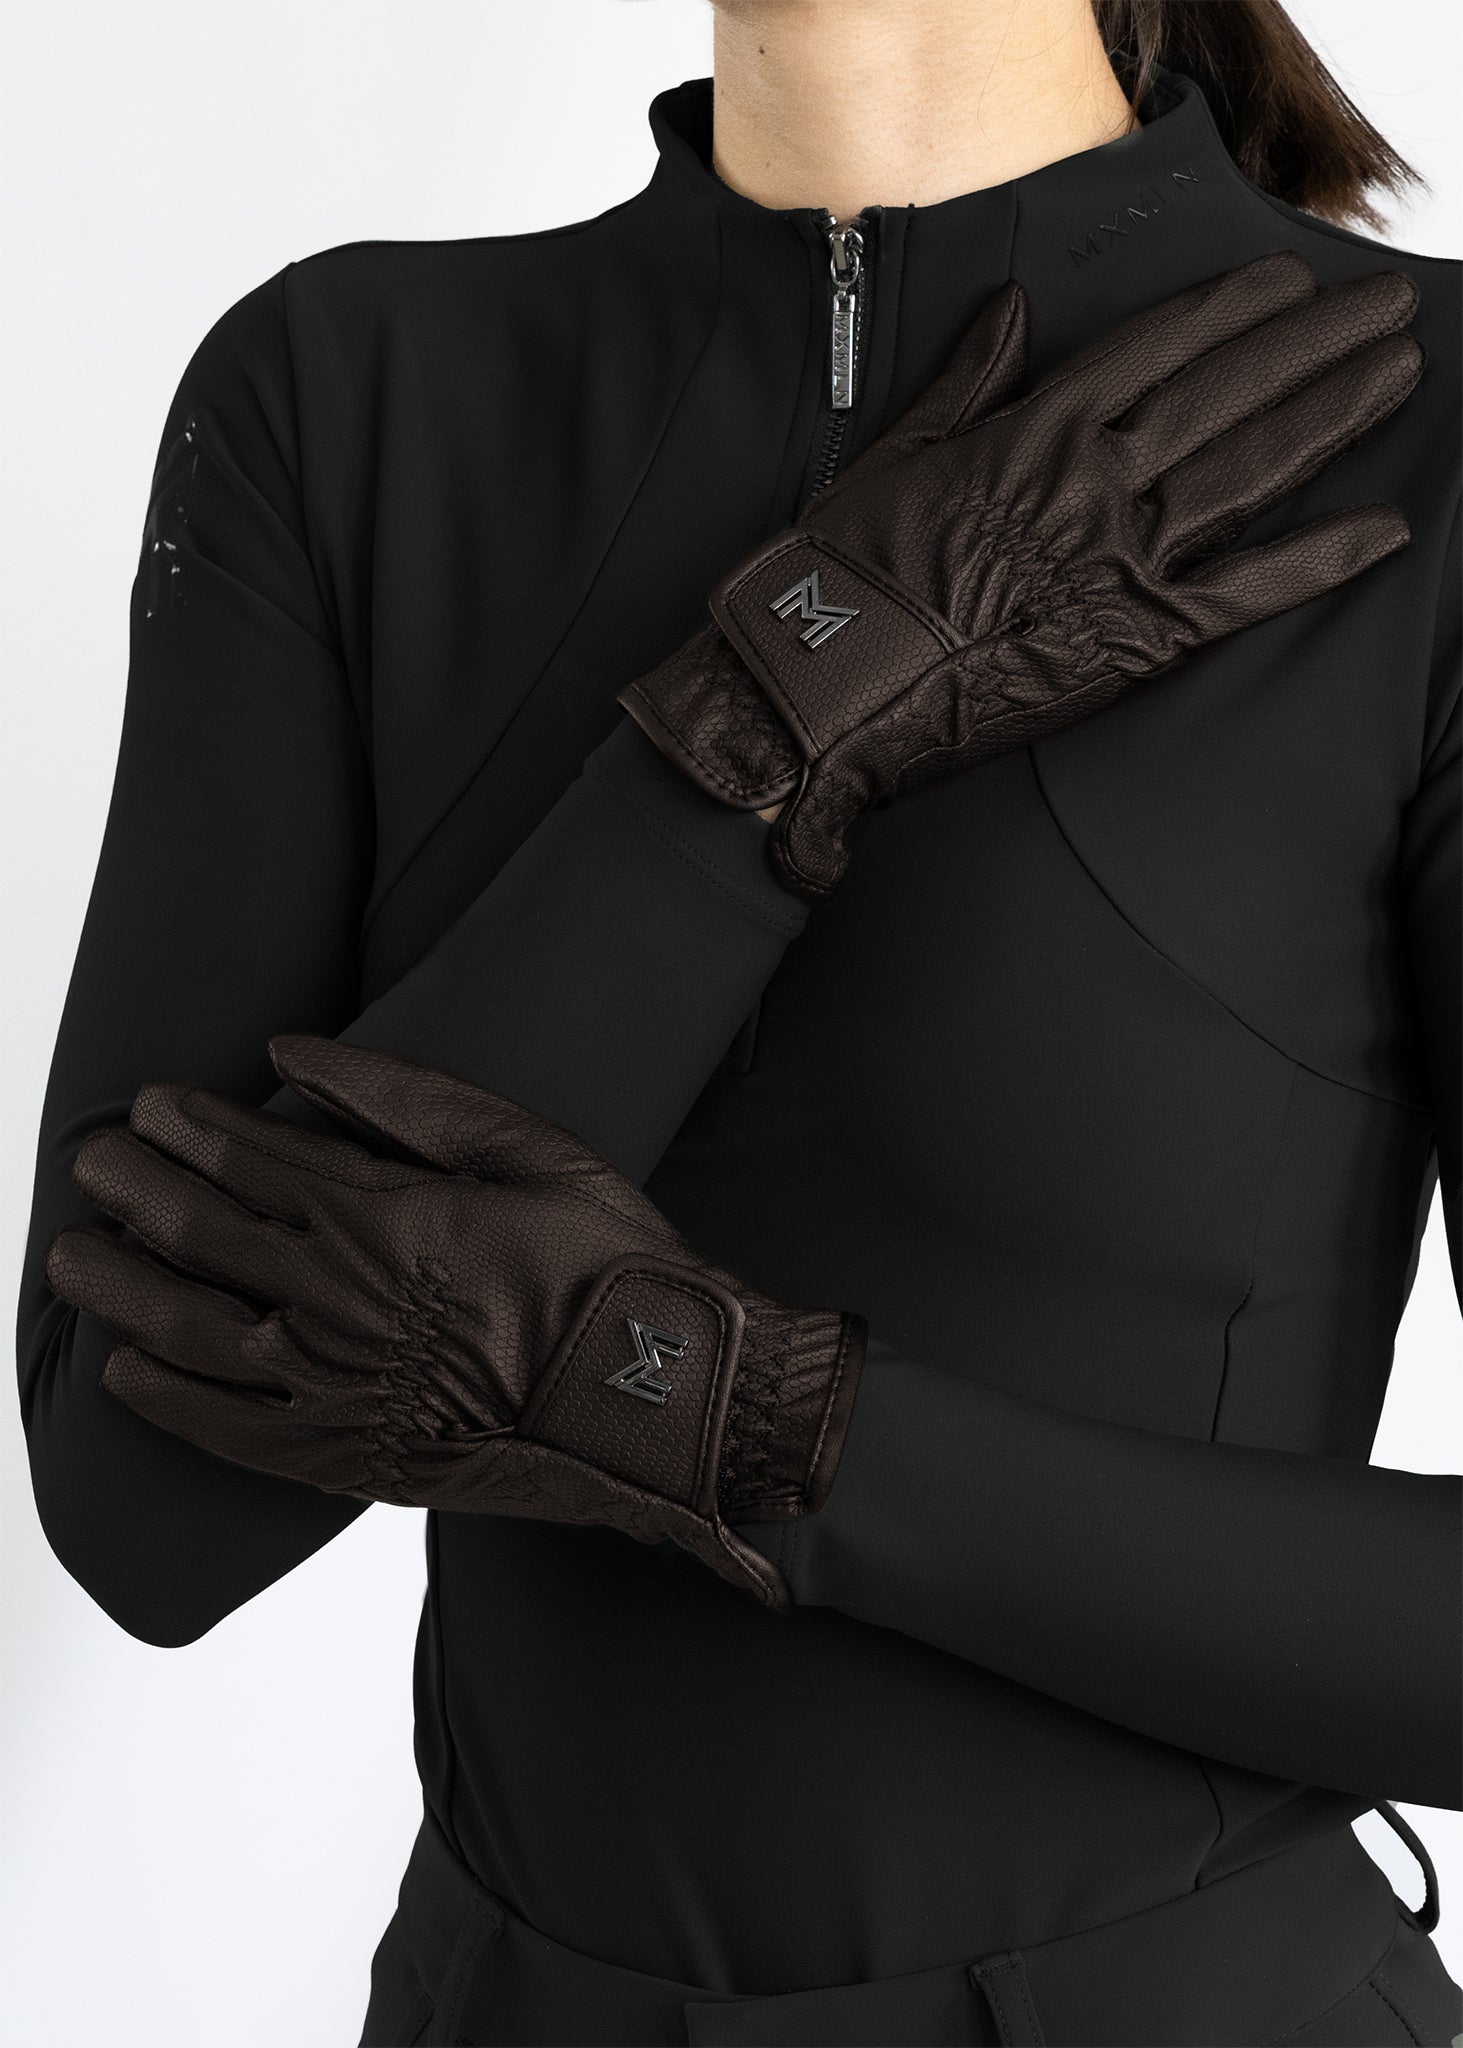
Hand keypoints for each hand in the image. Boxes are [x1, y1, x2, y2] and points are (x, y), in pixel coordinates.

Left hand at [44, 1037, 863, 1605]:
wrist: (667, 1400)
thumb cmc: (612, 1264)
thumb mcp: (528, 1146)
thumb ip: (404, 1095)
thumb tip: (294, 1053)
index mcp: (386, 1215)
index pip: (250, 1159)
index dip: (188, 1129)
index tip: (150, 1107)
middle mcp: (343, 1300)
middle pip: (201, 1235)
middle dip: (134, 1191)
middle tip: (95, 1166)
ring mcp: (340, 1386)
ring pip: (189, 1331)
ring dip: (121, 1288)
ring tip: (74, 1256)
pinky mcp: (353, 1457)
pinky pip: (229, 1432)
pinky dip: (165, 1403)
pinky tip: (129, 1374)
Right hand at [620, 252, 1420, 895]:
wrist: (823, 693)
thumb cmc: (835, 581)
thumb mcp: (894, 458)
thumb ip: (966, 382)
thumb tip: (1008, 313)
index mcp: (1033, 430)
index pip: (1156, 349)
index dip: (1230, 312)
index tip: (1289, 284)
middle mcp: (1094, 481)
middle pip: (1228, 393)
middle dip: (1315, 346)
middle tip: (1386, 309)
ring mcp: (1122, 559)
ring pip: (1253, 468)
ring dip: (1334, 414)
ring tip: (1396, 372)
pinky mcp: (1134, 642)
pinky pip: (1248, 593)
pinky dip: (1319, 560)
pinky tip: (1384, 530)